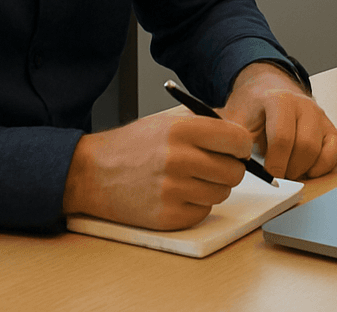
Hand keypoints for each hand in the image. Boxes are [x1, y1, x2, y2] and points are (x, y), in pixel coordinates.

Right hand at [62, 106, 251, 229]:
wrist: (95, 172)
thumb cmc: (135, 144)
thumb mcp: (170, 119)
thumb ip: (208, 121)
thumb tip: (242, 135)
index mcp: (182, 129)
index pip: (238, 140)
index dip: (242, 145)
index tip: (237, 148)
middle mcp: (179, 159)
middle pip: (234, 171)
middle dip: (230, 168)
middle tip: (215, 164)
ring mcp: (172, 191)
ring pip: (222, 194)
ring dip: (214, 187)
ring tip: (192, 178)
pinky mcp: (167, 217)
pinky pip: (203, 212)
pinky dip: (197, 204)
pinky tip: (179, 193)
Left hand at [219, 62, 336, 180]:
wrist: (267, 88)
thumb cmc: (252, 108)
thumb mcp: (237, 117)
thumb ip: (235, 138)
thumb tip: (232, 163)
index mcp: (279, 99)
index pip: (283, 138)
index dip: (274, 164)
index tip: (266, 176)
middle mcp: (304, 104)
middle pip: (304, 147)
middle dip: (289, 169)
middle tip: (276, 175)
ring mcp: (319, 115)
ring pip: (319, 151)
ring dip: (302, 169)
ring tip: (286, 170)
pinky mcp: (330, 126)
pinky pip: (335, 150)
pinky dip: (322, 165)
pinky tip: (306, 168)